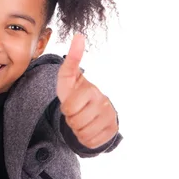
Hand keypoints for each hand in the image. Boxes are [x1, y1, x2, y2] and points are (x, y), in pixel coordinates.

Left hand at [57, 34, 117, 148]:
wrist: (90, 110)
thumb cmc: (74, 92)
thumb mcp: (67, 78)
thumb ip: (72, 59)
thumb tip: (79, 35)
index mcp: (91, 90)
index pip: (69, 108)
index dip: (65, 109)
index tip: (70, 103)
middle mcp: (104, 102)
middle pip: (76, 122)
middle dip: (71, 120)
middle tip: (75, 112)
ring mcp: (110, 117)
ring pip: (84, 134)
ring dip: (78, 130)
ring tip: (81, 120)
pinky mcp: (112, 131)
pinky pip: (92, 142)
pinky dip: (87, 139)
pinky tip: (89, 129)